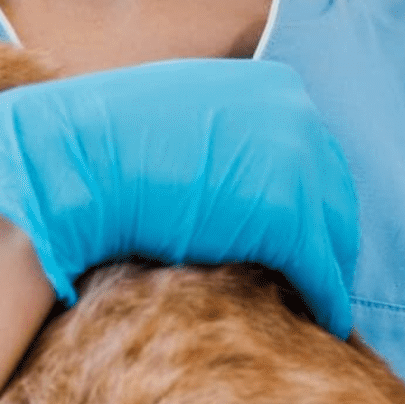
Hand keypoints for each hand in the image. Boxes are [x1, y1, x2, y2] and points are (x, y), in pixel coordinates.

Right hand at [0, 58, 359, 337]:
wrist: (71, 162)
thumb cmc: (107, 141)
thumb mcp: (179, 109)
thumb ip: (220, 128)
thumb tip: (230, 162)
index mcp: (272, 85)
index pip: (314, 147)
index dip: (311, 191)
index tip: (308, 223)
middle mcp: (296, 114)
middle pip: (333, 187)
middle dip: (329, 229)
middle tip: (320, 268)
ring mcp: (297, 163)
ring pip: (333, 230)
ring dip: (329, 268)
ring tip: (322, 298)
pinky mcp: (288, 219)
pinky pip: (321, 268)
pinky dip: (327, 297)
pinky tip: (325, 318)